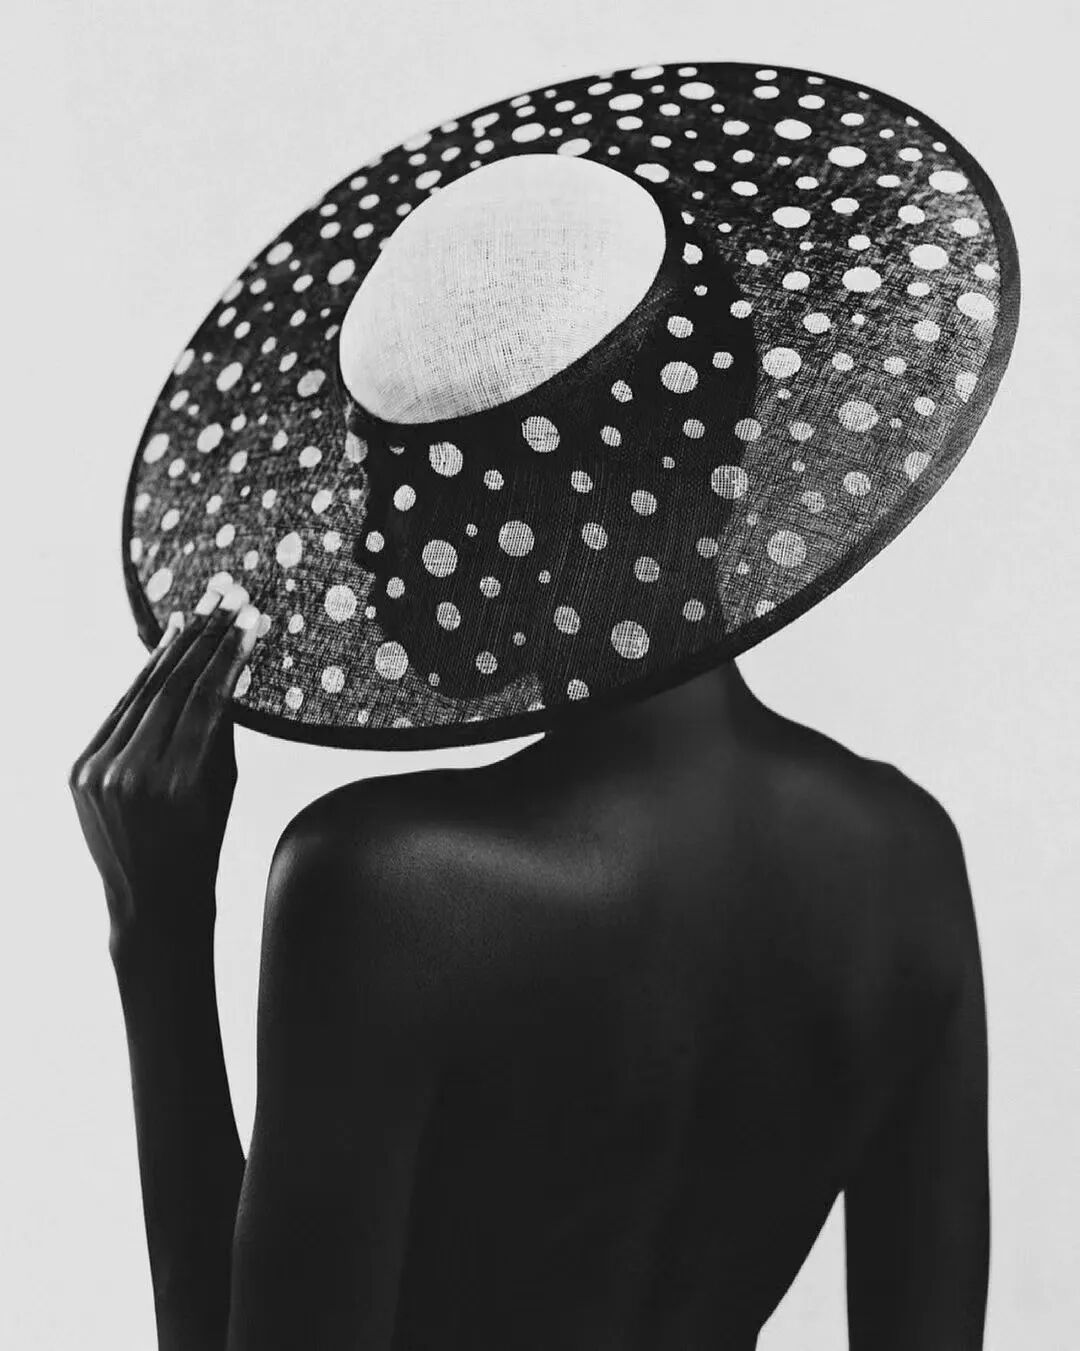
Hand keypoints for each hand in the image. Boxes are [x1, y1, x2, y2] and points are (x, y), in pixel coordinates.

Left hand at [69, 584, 262, 953]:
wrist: (151, 900)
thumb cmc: (199, 844)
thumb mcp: (223, 787)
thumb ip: (220, 729)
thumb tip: (225, 669)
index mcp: (179, 783)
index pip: (207, 699)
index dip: (228, 654)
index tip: (247, 618)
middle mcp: (132, 774)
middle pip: (172, 687)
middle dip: (202, 638)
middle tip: (225, 597)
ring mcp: (99, 772)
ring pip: (140, 694)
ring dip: (170, 651)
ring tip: (194, 615)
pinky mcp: (79, 771)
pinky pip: (116, 716)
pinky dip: (140, 684)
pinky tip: (160, 654)